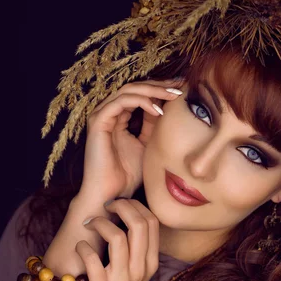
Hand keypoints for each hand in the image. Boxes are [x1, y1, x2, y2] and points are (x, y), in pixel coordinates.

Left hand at [75, 198, 159, 280]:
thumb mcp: (137, 271)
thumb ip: (136, 247)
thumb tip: (125, 211)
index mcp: (151, 262)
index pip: (152, 222)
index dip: (135, 205)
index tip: (119, 203)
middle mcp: (140, 269)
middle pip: (139, 224)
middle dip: (121, 206)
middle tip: (106, 206)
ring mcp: (123, 280)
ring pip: (118, 237)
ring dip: (100, 222)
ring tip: (90, 223)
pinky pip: (92, 258)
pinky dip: (83, 246)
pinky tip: (80, 246)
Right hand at [78, 78, 184, 201]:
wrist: (112, 194)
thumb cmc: (128, 175)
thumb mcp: (148, 145)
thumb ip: (154, 126)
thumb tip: (170, 109)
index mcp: (118, 117)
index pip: (140, 94)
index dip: (160, 89)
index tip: (182, 89)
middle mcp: (108, 113)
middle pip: (135, 88)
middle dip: (159, 85)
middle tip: (180, 85)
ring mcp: (101, 115)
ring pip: (129, 91)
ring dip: (154, 91)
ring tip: (173, 95)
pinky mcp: (98, 121)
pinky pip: (122, 102)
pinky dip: (142, 102)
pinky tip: (159, 110)